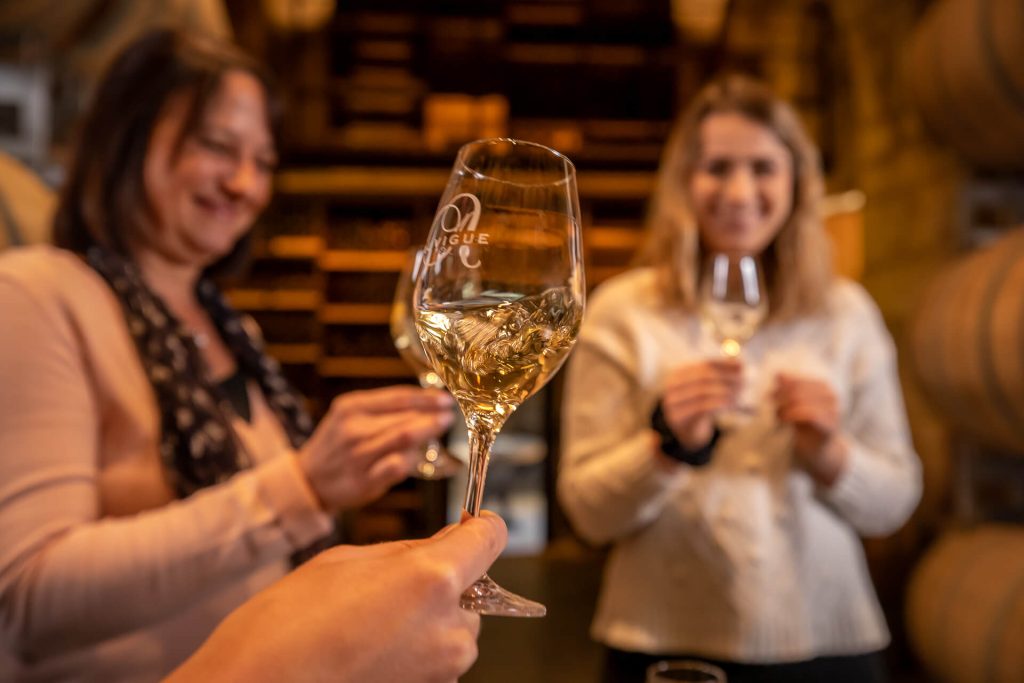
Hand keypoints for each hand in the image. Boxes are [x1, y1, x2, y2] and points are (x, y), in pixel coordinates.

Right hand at [167, 512, 507, 682]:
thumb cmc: (286, 623)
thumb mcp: (345, 560)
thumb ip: (407, 550)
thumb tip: (448, 542)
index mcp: (433, 580)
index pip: (491, 539)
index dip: (480, 528)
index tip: (469, 527)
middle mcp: (450, 628)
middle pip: (474, 590)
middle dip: (443, 582)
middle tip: (388, 585)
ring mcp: (442, 669)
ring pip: (456, 628)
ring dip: (429, 619)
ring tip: (370, 622)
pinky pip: (436, 658)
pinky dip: (415, 649)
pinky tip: (370, 648)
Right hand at [298, 385, 454, 510]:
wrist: (308, 479)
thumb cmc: (337, 444)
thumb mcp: (350, 415)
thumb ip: (383, 409)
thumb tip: (426, 405)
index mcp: (351, 407)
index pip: (397, 397)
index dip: (426, 398)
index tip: (445, 400)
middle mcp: (353, 429)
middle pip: (404, 419)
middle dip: (431, 417)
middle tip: (448, 417)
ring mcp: (358, 456)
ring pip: (403, 440)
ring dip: (426, 435)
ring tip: (438, 430)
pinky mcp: (364, 480)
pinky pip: (398, 466)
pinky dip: (412, 459)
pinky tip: (417, 457)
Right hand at [660, 358, 741, 449]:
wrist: (688, 432)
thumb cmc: (700, 406)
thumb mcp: (709, 388)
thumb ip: (721, 375)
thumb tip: (740, 363)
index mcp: (678, 374)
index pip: (704, 365)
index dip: (724, 364)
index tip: (742, 366)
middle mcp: (672, 387)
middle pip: (703, 377)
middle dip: (726, 378)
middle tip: (744, 381)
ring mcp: (673, 403)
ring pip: (703, 392)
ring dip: (725, 392)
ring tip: (739, 394)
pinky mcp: (679, 418)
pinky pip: (703, 408)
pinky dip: (720, 404)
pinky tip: (732, 405)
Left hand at [773, 373, 846, 484]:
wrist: (818, 450)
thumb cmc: (804, 426)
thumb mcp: (793, 404)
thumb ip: (788, 389)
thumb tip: (778, 373)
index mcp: (822, 386)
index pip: (796, 380)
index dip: (779, 388)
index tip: (769, 396)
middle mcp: (831, 395)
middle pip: (796, 390)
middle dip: (780, 398)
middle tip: (773, 408)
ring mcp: (832, 410)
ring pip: (800, 400)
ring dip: (784, 408)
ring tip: (779, 416)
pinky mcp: (830, 424)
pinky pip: (808, 414)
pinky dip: (791, 416)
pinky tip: (785, 421)